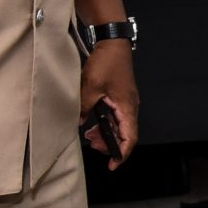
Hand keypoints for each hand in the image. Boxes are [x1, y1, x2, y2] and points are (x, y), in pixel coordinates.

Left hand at [81, 39, 140, 170]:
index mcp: (127, 107)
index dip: (122, 153)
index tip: (112, 164)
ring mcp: (125, 101)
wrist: (112, 42)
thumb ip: (84, 108)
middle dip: (109, 143)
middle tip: (92, 145)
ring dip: (105, 132)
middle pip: (124, 133)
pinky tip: (91, 121)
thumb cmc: (107, 62)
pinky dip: (104, 122)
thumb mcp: (91, 87)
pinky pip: (114, 115)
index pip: (129, 137)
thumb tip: (77, 123)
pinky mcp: (119, 95)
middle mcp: (130, 106)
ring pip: (118, 125)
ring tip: (89, 134)